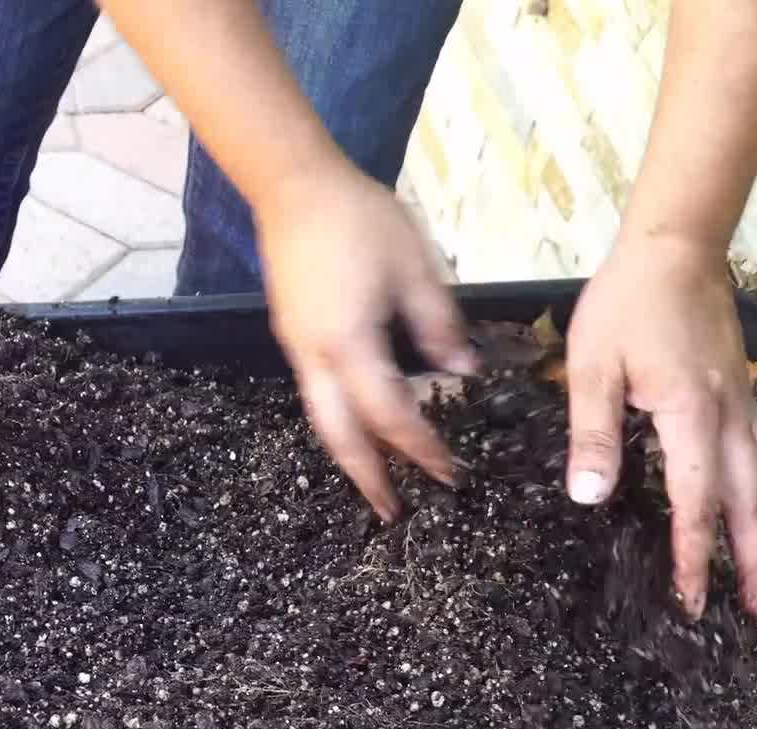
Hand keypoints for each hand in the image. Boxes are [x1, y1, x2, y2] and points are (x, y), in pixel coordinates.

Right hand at [256, 165, 476, 520]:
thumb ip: (441, 326)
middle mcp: (316, 358)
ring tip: (378, 480)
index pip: (392, 414)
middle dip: (368, 478)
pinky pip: (317, 395)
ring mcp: (298, 348)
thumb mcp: (418, 269)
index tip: (450, 474)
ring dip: (350, 455)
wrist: (293, 188)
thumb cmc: (361, 221)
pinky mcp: (293, 335)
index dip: (422, 449)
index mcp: (351, 345)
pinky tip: (360, 424)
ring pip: (322, 420)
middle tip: (392, 512)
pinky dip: (340, 423)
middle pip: (339, 437)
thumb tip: (463, 373)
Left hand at [565, 233, 756, 618]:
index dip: (695, 554)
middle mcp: (727, 417)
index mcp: (689, 416)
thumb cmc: (625, 305)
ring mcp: (741, 404)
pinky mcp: (742, 393)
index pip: (695, 501)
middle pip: (748, 502)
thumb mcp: (591, 367)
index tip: (694, 598)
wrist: (674, 248)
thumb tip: (590, 498)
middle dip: (753, 559)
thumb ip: (593, 433)